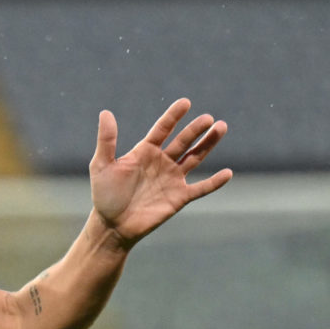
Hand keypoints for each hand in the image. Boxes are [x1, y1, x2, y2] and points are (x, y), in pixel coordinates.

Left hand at [90, 99, 230, 249]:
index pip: (163, 128)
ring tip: (221, 127)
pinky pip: (200, 188)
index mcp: (145, 151)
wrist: (112, 226)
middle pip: (183, 141)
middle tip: (208, 119)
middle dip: (196, 129)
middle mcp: (162, 161)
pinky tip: (228, 173)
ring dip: (208, 144)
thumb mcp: (102, 165)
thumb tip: (105, 112)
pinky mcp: (179, 197)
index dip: (173, 116)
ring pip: (195, 157)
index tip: (185, 102)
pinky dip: (214, 182)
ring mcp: (172, 179)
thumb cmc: (105, 195)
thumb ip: (107, 140)